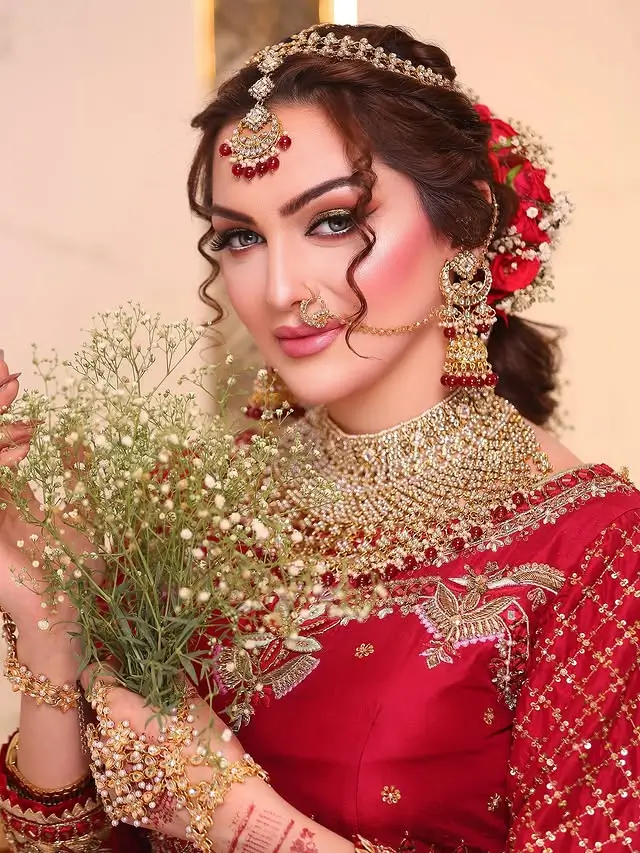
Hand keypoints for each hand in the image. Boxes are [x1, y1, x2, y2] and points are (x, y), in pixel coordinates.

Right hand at [0, 356, 80, 662]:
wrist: (68, 617)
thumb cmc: (74, 572)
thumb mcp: (81, 512)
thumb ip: (77, 475)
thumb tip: (80, 436)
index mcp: (7, 500)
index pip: (0, 444)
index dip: (3, 408)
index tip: (15, 374)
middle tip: (6, 365)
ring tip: (11, 386)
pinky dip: (3, 464)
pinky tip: (24, 447)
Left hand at [79, 668, 264, 843]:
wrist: (223, 807)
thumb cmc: (209, 747)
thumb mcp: (193, 704)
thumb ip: (170, 680)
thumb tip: (163, 665)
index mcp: (121, 712)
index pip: (94, 680)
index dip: (106, 669)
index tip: (121, 667)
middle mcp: (106, 744)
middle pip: (102, 713)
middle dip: (119, 704)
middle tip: (146, 704)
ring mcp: (109, 777)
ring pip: (107, 745)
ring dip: (123, 736)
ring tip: (154, 739)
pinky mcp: (118, 803)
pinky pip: (116, 774)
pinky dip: (129, 765)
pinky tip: (155, 766)